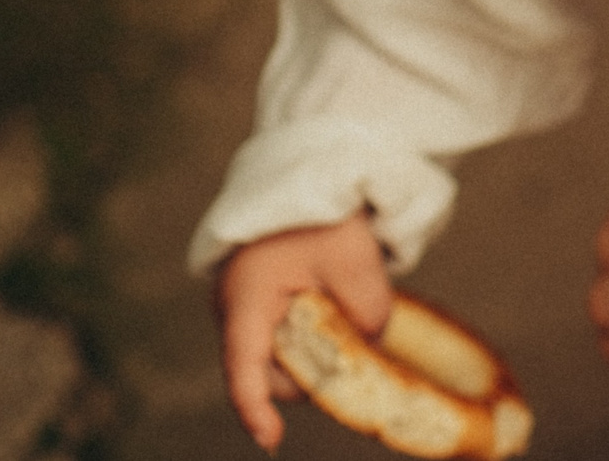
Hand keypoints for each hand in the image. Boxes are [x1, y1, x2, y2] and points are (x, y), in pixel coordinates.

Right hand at [214, 212, 391, 451]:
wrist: (310, 173)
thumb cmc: (325, 214)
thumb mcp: (356, 263)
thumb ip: (367, 314)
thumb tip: (370, 349)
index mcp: (247, 300)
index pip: (244, 369)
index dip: (256, 409)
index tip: (272, 439)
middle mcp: (238, 310)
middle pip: (271, 369)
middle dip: (311, 368)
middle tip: (354, 341)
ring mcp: (248, 308)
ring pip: (282, 352)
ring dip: (316, 346)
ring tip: (344, 301)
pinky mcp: (264, 303)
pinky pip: (287, 334)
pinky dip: (315, 331)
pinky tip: (337, 305)